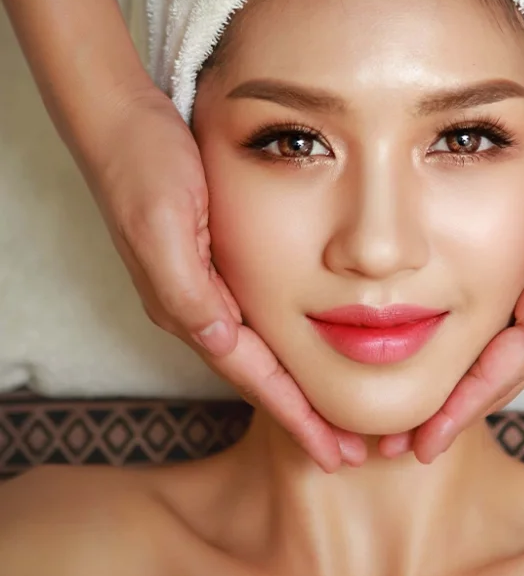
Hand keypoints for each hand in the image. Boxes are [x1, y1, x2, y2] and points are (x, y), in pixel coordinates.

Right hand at [84, 85, 366, 471]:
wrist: (121, 124)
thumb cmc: (144, 167)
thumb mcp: (165, 226)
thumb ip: (188, 290)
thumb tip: (219, 342)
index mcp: (189, 305)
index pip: (253, 375)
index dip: (296, 415)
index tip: (335, 451)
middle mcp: (197, 306)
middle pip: (261, 376)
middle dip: (303, 416)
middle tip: (350, 451)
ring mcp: (203, 288)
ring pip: (260, 354)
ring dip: (298, 387)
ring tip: (338, 416)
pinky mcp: (210, 266)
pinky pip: (256, 321)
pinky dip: (286, 347)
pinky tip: (307, 349)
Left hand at [379, 82, 523, 463]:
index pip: (506, 368)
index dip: (465, 406)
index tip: (425, 440)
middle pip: (488, 371)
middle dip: (447, 412)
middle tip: (394, 448)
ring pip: (479, 346)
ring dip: (445, 385)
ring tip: (400, 416)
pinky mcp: (519, 257)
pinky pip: (481, 308)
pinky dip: (452, 337)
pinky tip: (423, 349)